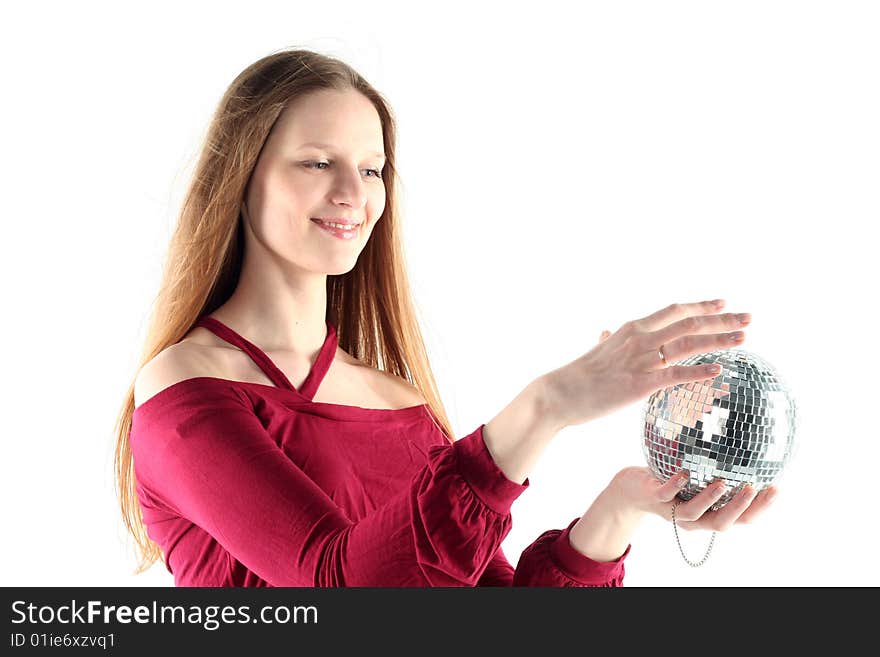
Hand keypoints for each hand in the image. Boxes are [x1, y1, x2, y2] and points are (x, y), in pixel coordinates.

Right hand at [539, 298, 750, 427]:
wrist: (561, 392)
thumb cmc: (579, 374)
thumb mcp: (597, 350)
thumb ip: (607, 340)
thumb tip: (605, 332)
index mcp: (633, 328)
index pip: (675, 311)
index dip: (702, 306)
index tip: (724, 305)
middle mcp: (641, 338)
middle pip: (690, 323)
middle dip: (723, 320)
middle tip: (749, 318)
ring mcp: (642, 360)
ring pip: (689, 344)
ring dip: (720, 340)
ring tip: (744, 339)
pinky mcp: (640, 384)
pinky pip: (676, 374)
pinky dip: (700, 371)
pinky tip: (720, 370)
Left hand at [607, 466, 777, 530]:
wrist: (632, 488)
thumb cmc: (671, 480)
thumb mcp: (698, 475)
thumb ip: (718, 467)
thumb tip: (745, 436)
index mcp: (709, 514)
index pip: (741, 518)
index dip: (760, 509)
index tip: (777, 489)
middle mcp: (693, 518)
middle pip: (721, 523)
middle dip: (739, 508)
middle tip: (754, 488)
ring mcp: (672, 510)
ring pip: (693, 512)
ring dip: (710, 499)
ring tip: (724, 483)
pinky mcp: (654, 498)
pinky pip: (665, 494)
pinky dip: (675, 485)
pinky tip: (684, 472)